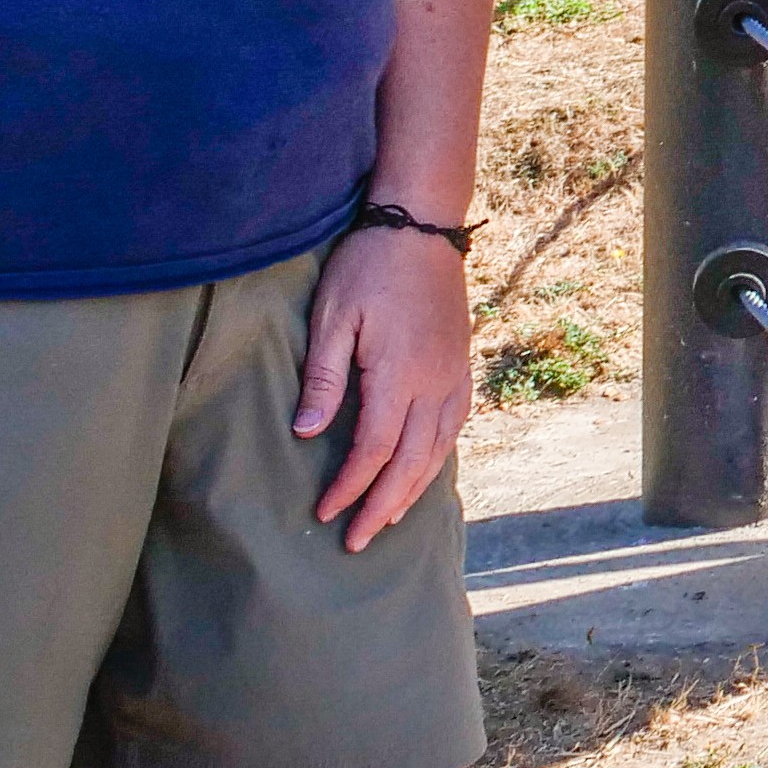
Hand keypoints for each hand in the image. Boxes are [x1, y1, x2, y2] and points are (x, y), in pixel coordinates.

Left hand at [298, 228, 473, 550]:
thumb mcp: (333, 315)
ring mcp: (453, 373)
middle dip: (382, 505)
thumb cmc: (368, 267)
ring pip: (439, 448)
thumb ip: (323, 377)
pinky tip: (424, 467)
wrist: (421, 226)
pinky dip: (438, 455)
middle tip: (356, 541)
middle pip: (411, 462)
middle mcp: (434, 382)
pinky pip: (455, 423)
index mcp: (399, 374)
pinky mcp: (460, 363)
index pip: (373, 450)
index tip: (324, 513)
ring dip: (413, 489)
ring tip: (388, 517)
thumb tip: (307, 432)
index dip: (349, 487)